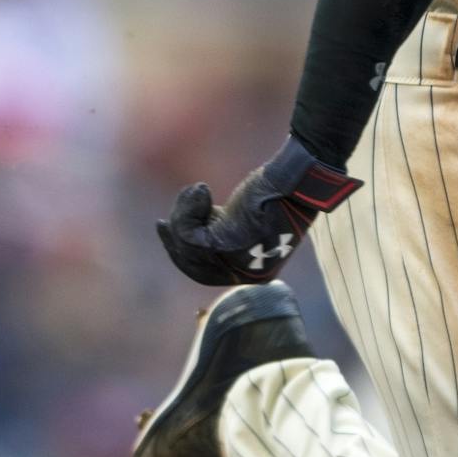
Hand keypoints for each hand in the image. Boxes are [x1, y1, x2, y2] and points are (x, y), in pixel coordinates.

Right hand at [156, 137, 362, 285]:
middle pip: (193, 266)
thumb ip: (226, 230)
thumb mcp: (246, 219)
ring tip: (196, 192)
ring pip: (187, 248)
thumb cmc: (277, 193)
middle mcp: (246, 275)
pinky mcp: (227, 244)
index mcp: (253, 273)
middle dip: (175, 242)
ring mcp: (237, 262)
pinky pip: (189, 234)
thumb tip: (201, 228)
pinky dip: (188, 210)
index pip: (207, 273)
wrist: (295, 181)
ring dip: (183, 216)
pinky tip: (200, 191)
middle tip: (162, 222)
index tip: (168, 230)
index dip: (183, 254)